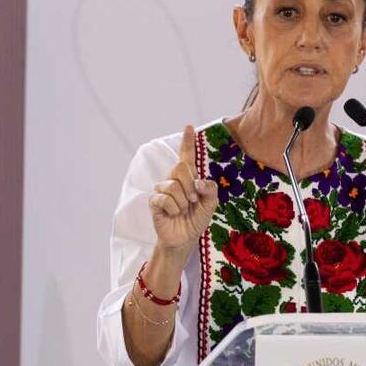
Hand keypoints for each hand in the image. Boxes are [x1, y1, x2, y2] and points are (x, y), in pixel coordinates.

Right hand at [149, 125, 217, 255]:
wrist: (185, 238)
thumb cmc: (196, 219)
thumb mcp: (210, 204)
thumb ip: (210, 190)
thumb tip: (198, 182)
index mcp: (188, 178)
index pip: (186, 155)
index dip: (187, 141)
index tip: (188, 126)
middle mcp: (173, 179)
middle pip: (180, 166)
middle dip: (189, 185)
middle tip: (192, 200)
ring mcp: (162, 189)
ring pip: (173, 185)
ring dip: (182, 201)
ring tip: (182, 210)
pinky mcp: (154, 201)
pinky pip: (165, 198)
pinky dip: (174, 208)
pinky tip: (173, 214)